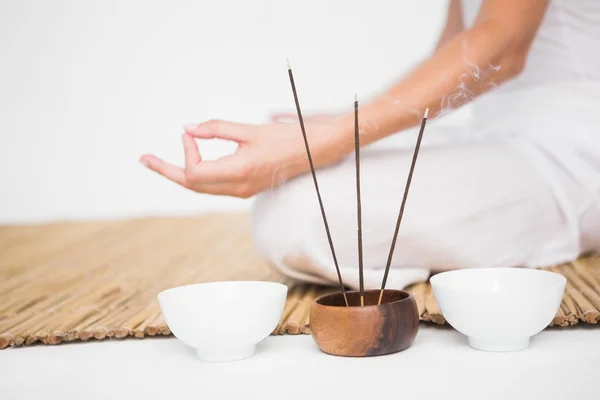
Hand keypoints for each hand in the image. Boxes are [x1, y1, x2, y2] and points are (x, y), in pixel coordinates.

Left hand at [139, 118, 346, 197]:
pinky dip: (197, 175)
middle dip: (167, 171)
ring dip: (179, 174)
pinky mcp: (245, 188)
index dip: (186, 151)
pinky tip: (191, 162)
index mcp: (239, 172)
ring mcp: (242, 191)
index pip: (195, 171)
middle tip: (144, 160)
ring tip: (158, 163)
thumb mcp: (250, 130)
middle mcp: (238, 187)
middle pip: (191, 185)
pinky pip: (213, 186)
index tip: (189, 132)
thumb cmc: (287, 138)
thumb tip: (187, 129)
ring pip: (201, 188)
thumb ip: (217, 129)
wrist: (316, 153)